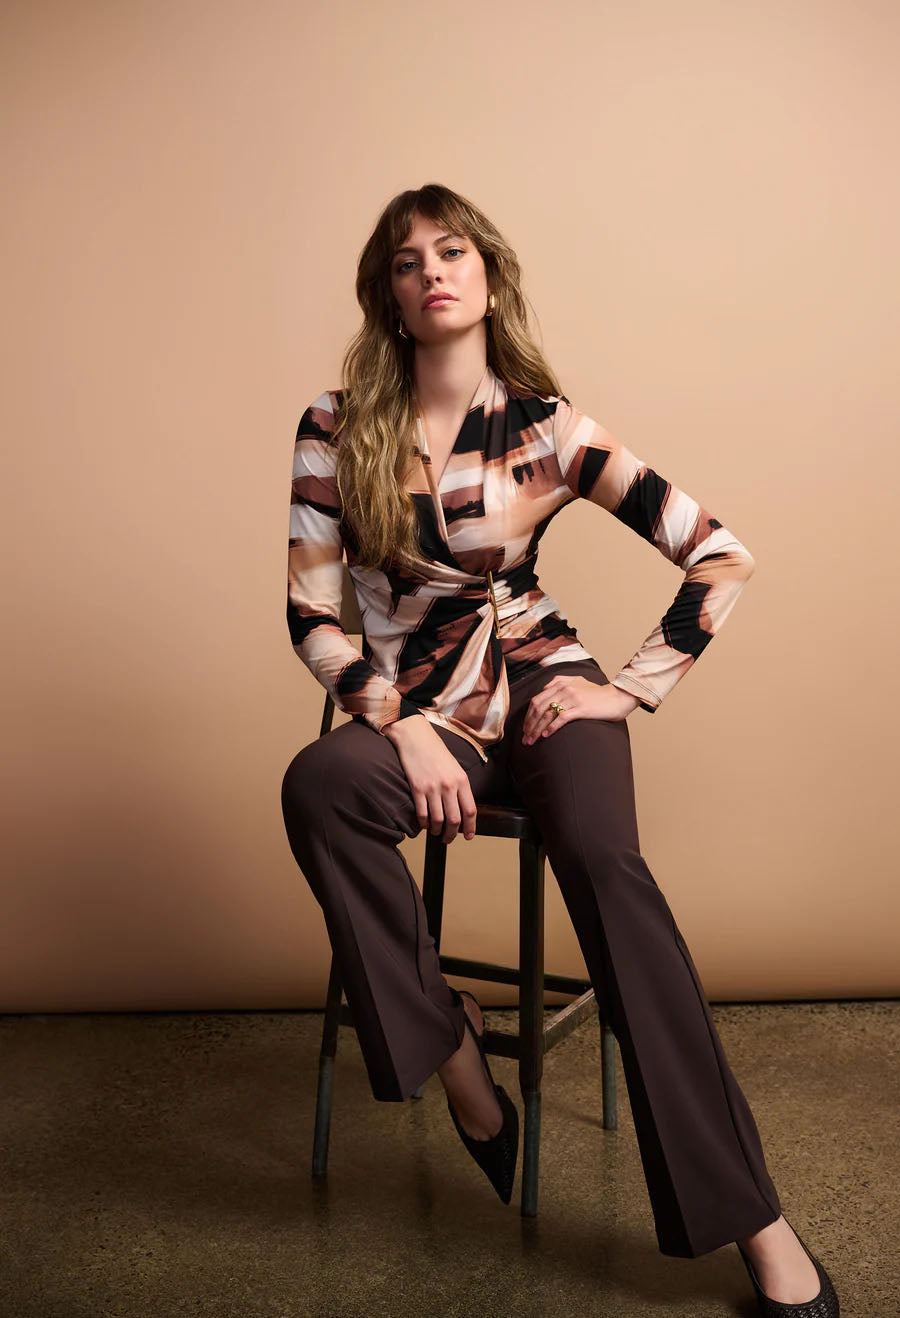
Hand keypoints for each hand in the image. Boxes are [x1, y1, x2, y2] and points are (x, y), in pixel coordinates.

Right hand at [383, 716, 477, 842]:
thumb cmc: (435, 752)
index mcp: (462, 780)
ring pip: (438, 820)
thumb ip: (459, 788)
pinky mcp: (417, 789)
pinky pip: (422, 814)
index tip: (468, 836)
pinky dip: (423, 824)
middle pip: (455, 820)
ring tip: (435, 832)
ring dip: (437, 831)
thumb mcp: (454, 768)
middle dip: (451, 835)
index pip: (470, 810)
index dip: (470, 828)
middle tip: (448, 839)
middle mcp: (449, 785)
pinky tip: (424, 824)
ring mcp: (433, 788)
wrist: (416, 737)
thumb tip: (461, 809)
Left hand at [521, 676, 638, 745]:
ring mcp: (573, 698)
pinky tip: (546, 735)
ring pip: (548, 714)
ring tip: (532, 740)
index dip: (528, 716)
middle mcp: (564, 689)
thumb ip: (560, 681)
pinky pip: (561, 718)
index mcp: (561, 683)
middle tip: (525, 738)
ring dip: (537, 729)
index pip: (537, 700)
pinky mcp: (581, 708)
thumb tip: (544, 689)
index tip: (525, 728)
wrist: (617, 697)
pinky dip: (551, 727)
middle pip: (539, 708)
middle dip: (529, 725)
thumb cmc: (597, 693)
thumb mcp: (578, 681)